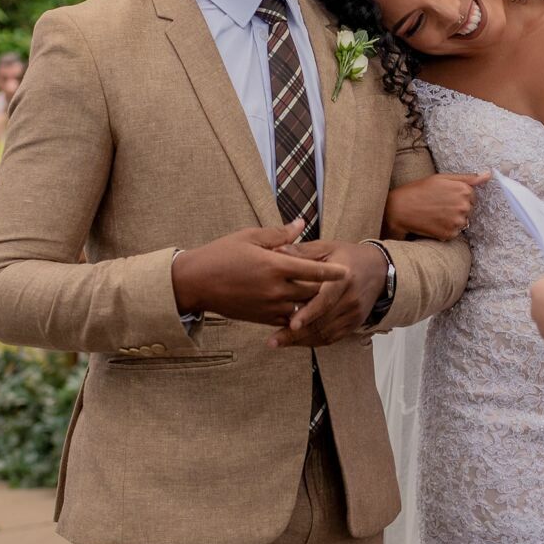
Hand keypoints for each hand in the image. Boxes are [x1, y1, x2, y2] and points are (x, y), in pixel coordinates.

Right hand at [172, 221, 349, 326]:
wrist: (195, 283)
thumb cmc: (221, 254)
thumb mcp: (250, 237)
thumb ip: (279, 234)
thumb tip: (302, 224)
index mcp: (275, 266)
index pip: (313, 270)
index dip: (333, 271)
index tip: (347, 271)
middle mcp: (276, 289)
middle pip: (313, 291)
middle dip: (324, 286)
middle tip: (333, 279)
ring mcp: (269, 307)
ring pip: (303, 307)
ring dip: (311, 301)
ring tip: (319, 294)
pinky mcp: (263, 319)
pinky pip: (289, 319)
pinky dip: (297, 313)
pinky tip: (300, 307)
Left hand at [271, 240, 387, 347]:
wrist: (379, 269)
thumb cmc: (349, 257)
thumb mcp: (327, 247)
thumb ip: (302, 252)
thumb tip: (276, 251)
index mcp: (344, 278)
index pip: (325, 300)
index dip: (308, 313)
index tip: (292, 324)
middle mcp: (351, 299)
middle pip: (323, 322)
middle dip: (296, 334)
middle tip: (273, 340)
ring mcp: (353, 314)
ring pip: (326, 334)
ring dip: (301, 341)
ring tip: (278, 342)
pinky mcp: (354, 324)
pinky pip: (332, 338)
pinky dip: (313, 342)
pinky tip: (296, 342)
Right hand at [384, 171, 490, 240]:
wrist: (401, 208)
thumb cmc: (421, 190)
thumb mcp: (443, 178)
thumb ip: (468, 178)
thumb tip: (488, 175)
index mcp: (464, 190)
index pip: (472, 196)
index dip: (458, 196)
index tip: (445, 196)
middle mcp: (464, 207)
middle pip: (469, 210)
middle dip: (457, 208)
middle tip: (439, 205)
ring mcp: (457, 222)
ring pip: (462, 222)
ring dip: (453, 220)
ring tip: (436, 213)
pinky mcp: (450, 234)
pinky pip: (455, 233)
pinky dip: (446, 229)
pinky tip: (435, 222)